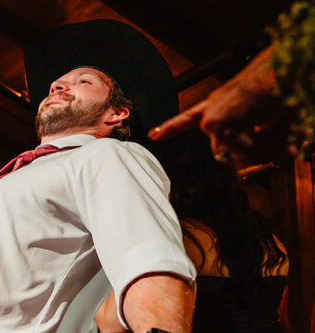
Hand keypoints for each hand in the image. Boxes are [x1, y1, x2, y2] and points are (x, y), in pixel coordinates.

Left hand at [149, 47, 296, 163]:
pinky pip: (236, 151)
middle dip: (256, 151)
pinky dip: (262, 145)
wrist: (282, 72)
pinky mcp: (213, 123)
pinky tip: (272, 130)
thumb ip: (261, 137)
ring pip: (232, 154)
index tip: (153, 134)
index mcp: (222, 102)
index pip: (189, 117)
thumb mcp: (271, 117)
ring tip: (284, 135)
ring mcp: (211, 115)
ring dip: (264, 148)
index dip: (171, 127)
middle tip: (282, 146)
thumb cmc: (281, 88)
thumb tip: (268, 155)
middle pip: (223, 151)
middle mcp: (213, 107)